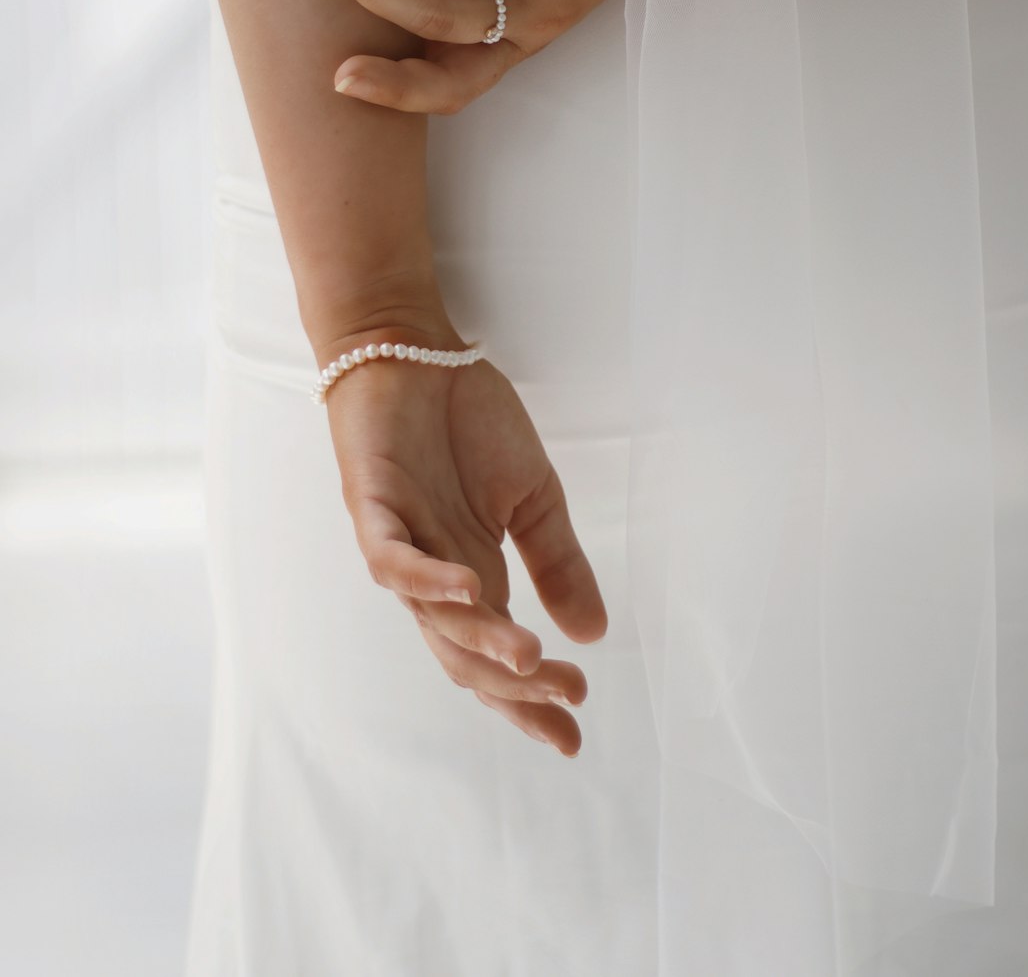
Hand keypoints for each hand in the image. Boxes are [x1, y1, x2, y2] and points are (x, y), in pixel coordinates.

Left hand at [317, 315, 608, 756]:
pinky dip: (425, 579)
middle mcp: (434, 572)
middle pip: (464, 654)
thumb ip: (558, 561)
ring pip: (433, 615)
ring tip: (530, 659)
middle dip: (513, 688)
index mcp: (473, 573)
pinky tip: (469, 589)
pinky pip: (391, 557)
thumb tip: (594, 635)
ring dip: (481, 641)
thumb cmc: (466, 421)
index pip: (498, 655)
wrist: (413, 350)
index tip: (574, 737)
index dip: (530, 700)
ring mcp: (400, 541)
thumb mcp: (533, 495)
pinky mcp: (372, 505)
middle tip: (566, 702)